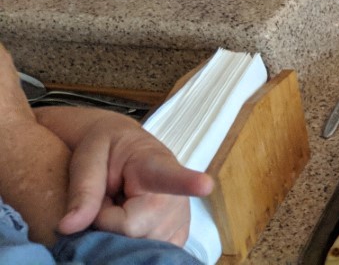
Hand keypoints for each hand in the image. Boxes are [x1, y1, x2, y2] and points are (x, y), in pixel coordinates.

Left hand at [52, 110, 212, 246]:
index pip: (170, 176)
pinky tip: (133, 227)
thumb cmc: (105, 149)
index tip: (205, 185)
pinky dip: (132, 247)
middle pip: (133, 231)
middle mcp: (176, 194)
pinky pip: (150, 254)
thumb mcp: (88, 158)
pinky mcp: (177, 236)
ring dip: (117, 236)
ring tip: (120, 210)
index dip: (188, 182)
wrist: (123, 149)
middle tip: (107, 199)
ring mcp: (180, 218)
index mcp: (154, 165)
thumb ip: (82, 190)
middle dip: (107, 223)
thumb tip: (68, 227)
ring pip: (138, 248)